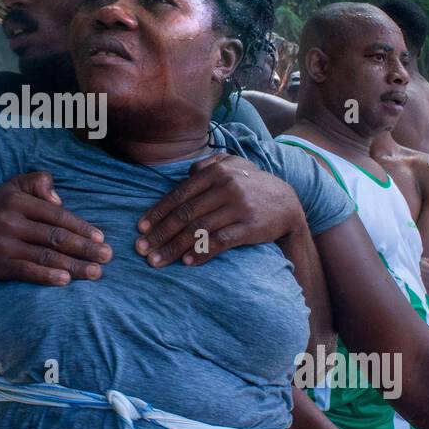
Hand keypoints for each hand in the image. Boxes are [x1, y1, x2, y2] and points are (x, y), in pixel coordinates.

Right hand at [0, 171, 111, 284]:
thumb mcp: (13, 187)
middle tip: (107, 256)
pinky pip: (27, 271)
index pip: (56, 215)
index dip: (80, 227)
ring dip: (74, 266)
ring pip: (46, 256)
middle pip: (55, 237)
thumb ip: (38, 182)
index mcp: (18, 201)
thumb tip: (59, 198)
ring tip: (96, 272)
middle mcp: (10, 222)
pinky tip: (66, 280)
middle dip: (85, 248)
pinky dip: (47, 276)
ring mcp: (4, 245)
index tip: (101, 237)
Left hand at [135, 153, 305, 267]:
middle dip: (160, 234)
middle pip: (185, 214)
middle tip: (142, 250)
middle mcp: (225, 187)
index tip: (141, 229)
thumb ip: (209, 165)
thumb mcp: (233, 166)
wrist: (287, 203)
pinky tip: (188, 262)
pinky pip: (220, 242)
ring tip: (158, 261)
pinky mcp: (249, 227)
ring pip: (198, 230)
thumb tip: (188, 172)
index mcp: (216, 172)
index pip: (179, 195)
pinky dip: (202, 252)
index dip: (157, 213)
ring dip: (174, 248)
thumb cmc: (252, 185)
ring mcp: (238, 208)